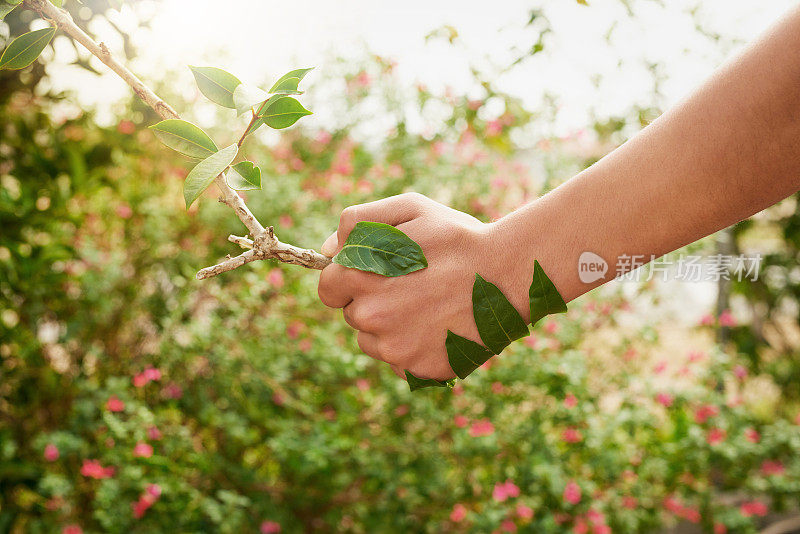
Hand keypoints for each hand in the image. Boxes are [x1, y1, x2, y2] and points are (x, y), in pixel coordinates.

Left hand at [317, 193, 530, 380]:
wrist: (508, 273)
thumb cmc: (457, 238)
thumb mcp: (409, 209)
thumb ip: (358, 222)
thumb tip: (329, 250)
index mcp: (359, 277)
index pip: (328, 288)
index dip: (349, 278)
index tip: (374, 274)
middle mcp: (371, 317)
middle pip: (352, 315)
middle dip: (372, 300)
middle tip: (412, 285)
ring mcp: (395, 348)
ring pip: (373, 341)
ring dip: (390, 327)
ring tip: (429, 305)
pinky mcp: (419, 370)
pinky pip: (400, 361)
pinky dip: (414, 347)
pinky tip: (440, 326)